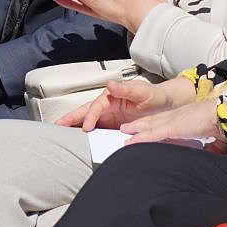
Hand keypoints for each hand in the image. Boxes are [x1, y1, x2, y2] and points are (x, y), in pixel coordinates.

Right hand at [57, 75, 196, 131]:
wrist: (168, 106)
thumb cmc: (155, 96)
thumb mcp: (143, 92)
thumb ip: (126, 89)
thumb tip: (110, 84)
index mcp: (112, 96)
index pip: (96, 106)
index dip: (90, 116)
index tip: (86, 127)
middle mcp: (108, 105)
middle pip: (86, 111)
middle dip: (71, 118)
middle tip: (58, 125)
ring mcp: (109, 116)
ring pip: (88, 121)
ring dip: (75, 126)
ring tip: (62, 134)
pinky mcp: (113, 126)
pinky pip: (97, 130)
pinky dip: (86, 135)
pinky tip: (79, 142)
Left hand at [122, 97, 226, 152]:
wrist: (225, 115)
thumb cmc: (224, 122)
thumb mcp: (218, 138)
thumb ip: (214, 147)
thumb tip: (213, 155)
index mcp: (186, 118)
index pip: (166, 121)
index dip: (154, 125)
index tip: (146, 129)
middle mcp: (177, 117)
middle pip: (154, 121)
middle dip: (140, 125)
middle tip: (127, 128)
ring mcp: (174, 121)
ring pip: (150, 126)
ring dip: (136, 130)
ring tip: (124, 132)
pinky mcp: (173, 127)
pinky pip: (153, 134)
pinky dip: (141, 138)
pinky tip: (131, 141)